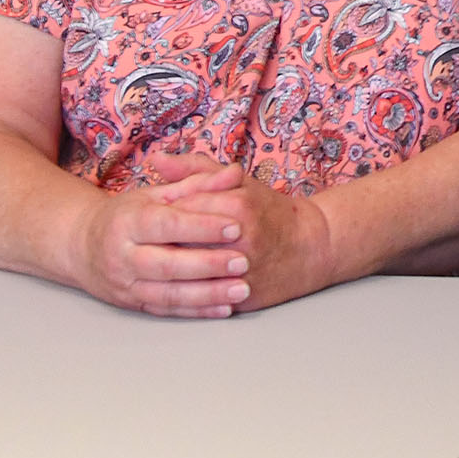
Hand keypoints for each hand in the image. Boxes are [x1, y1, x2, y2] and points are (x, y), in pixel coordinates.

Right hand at [71, 151, 252, 317]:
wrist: (82, 246)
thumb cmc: (129, 214)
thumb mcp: (158, 193)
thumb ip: (198, 183)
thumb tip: (234, 173)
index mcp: (129, 221)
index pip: (168, 224)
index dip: (202, 226)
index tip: (236, 226)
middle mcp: (122, 256)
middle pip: (167, 264)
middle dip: (208, 264)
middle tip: (244, 261)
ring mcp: (125, 284)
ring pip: (168, 293)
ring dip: (207, 294)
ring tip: (241, 288)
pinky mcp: (132, 305)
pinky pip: (167, 310)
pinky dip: (197, 312)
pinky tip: (224, 308)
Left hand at [140, 149, 340, 312]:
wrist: (312, 247)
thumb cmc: (270, 212)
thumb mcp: (238, 183)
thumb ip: (195, 170)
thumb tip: (155, 159)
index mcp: (237, 206)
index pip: (181, 208)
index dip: (161, 213)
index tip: (151, 215)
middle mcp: (240, 239)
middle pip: (180, 242)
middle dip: (159, 243)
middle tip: (146, 242)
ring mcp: (242, 270)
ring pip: (188, 273)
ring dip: (169, 271)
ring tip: (158, 264)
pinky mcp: (242, 296)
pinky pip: (202, 298)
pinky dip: (185, 293)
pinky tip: (173, 286)